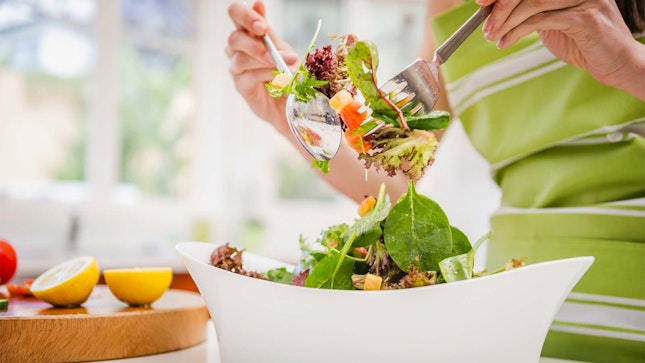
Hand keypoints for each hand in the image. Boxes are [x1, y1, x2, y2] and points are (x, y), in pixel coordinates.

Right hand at [226, 1, 299, 131]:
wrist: (290, 101)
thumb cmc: (285, 72)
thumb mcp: (282, 48)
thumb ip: (269, 31)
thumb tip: (258, 3)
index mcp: (248, 33)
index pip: (235, 14)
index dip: (245, 16)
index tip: (262, 25)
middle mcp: (237, 49)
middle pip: (234, 37)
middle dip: (254, 41)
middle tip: (271, 48)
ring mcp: (237, 68)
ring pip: (240, 58)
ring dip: (264, 59)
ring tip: (283, 65)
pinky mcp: (241, 86)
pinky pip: (247, 76)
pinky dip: (264, 74)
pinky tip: (278, 77)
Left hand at [476, 0, 644, 98]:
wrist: (615, 64)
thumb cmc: (582, 43)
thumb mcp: (551, 23)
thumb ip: (529, 13)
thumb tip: (494, 11)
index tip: (481, 2)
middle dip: (501, 6)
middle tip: (485, 23)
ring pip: (533, 3)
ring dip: (506, 22)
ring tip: (492, 37)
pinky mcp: (585, 18)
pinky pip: (542, 20)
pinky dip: (518, 32)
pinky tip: (505, 43)